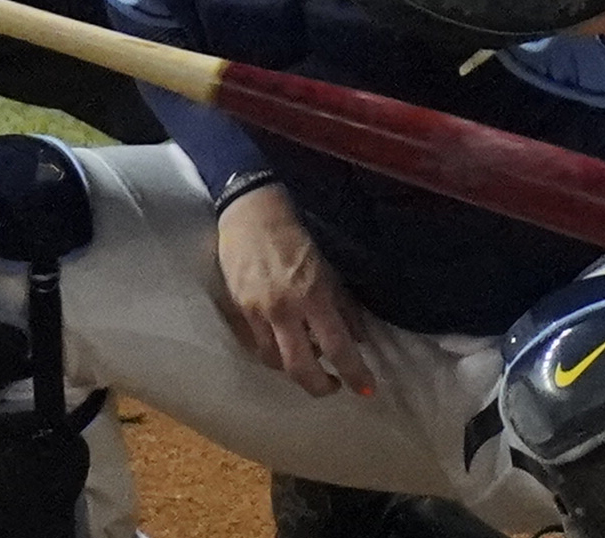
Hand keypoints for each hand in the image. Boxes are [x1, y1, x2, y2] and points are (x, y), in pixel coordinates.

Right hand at [215, 183, 373, 398]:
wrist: (250, 215)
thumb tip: (358, 339)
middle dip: (320, 386)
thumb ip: (344, 307)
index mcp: (312, 296)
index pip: (337, 347)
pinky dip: (273, 353)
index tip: (366, 390)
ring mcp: (257, 312)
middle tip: (334, 385)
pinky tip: (283, 346)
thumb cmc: (296, 240)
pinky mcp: (238, 310)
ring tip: (307, 362)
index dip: (354, 373)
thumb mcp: (328, 270)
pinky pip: (256, 345)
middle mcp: (284, 309)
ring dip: (294, 369)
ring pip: (274, 362)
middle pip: (300, 368)